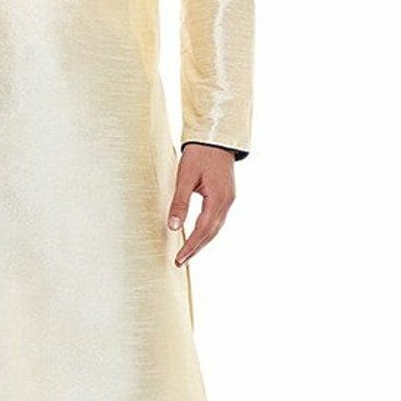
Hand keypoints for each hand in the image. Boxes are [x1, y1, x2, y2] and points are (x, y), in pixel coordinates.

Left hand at [167, 146, 234, 265]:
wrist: (215, 138)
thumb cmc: (199, 154)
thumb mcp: (185, 177)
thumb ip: (180, 203)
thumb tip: (172, 227)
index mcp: (218, 198)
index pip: (203, 230)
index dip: (191, 246)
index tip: (179, 259)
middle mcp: (227, 202)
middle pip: (211, 233)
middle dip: (195, 249)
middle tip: (180, 262)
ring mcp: (228, 200)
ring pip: (215, 228)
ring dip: (201, 242)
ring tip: (187, 254)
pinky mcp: (226, 196)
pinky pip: (217, 220)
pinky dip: (207, 231)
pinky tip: (198, 236)